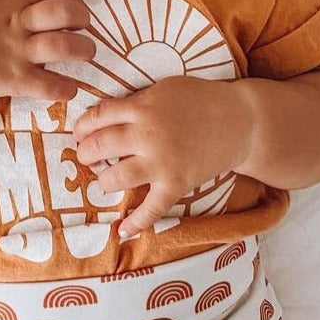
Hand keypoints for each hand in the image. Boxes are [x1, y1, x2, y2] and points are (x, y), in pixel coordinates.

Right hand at [0, 0, 94, 100]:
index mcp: (8, 0)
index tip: (77, 7)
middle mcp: (15, 23)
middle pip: (63, 12)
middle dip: (83, 18)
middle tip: (84, 28)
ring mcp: (13, 52)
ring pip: (62, 46)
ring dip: (84, 50)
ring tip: (86, 54)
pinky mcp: (9, 80)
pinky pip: (47, 84)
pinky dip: (66, 88)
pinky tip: (70, 89)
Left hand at [71, 76, 252, 237]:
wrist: (240, 121)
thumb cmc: (200, 99)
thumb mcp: (164, 89)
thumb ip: (135, 102)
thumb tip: (104, 116)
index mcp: (142, 108)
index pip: (99, 117)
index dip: (82, 126)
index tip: (79, 133)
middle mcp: (148, 136)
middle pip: (100, 146)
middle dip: (86, 153)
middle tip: (87, 156)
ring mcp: (162, 163)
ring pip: (116, 178)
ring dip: (103, 180)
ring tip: (105, 178)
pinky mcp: (176, 184)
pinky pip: (151, 209)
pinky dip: (136, 223)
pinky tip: (122, 230)